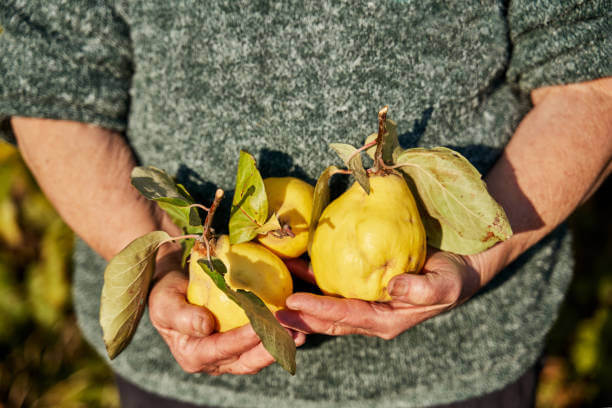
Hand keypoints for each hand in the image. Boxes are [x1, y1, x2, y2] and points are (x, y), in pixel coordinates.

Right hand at [149, 249, 305, 374]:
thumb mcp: (165, 302)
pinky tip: (293, 326)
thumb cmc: (167, 293)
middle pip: (246, 361)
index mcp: (193, 355)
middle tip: (291, 333)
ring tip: (298, 333)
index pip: (222, 349)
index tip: (261, 325)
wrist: (175, 288)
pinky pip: (261, 346)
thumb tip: (205, 326)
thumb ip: (182, 316)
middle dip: (270, 348)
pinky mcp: (240, 346)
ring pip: (258, 358)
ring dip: (279, 347)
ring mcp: (228, 356)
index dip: (243, 339)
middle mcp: (213, 362)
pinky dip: (277, 338)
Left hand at [278, 251, 482, 339]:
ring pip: (325, 302)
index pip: (347, 317)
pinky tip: (293, 264)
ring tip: (271, 287)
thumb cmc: (454, 276)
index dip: (319, 310)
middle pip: (328, 318)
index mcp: (387, 319)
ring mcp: (365, 300)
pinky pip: (333, 283)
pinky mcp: (363, 283)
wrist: (460, 263)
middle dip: (298, 315)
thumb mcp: (445, 284)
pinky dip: (312, 277)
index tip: (293, 302)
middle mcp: (371, 313)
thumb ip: (422, 289)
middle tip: (267, 309)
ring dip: (299, 296)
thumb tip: (392, 287)